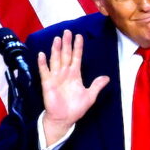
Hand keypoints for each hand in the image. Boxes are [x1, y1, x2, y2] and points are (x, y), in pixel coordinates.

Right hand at [39, 30, 110, 144]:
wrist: (64, 119)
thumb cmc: (75, 108)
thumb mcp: (90, 96)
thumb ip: (96, 86)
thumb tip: (107, 78)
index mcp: (75, 75)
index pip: (77, 57)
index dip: (78, 47)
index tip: (79, 36)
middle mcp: (65, 73)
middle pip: (66, 55)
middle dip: (67, 43)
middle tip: (67, 31)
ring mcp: (55, 77)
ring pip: (56, 60)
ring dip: (56, 49)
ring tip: (57, 38)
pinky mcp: (47, 83)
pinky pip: (44, 71)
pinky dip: (42, 63)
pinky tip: (42, 54)